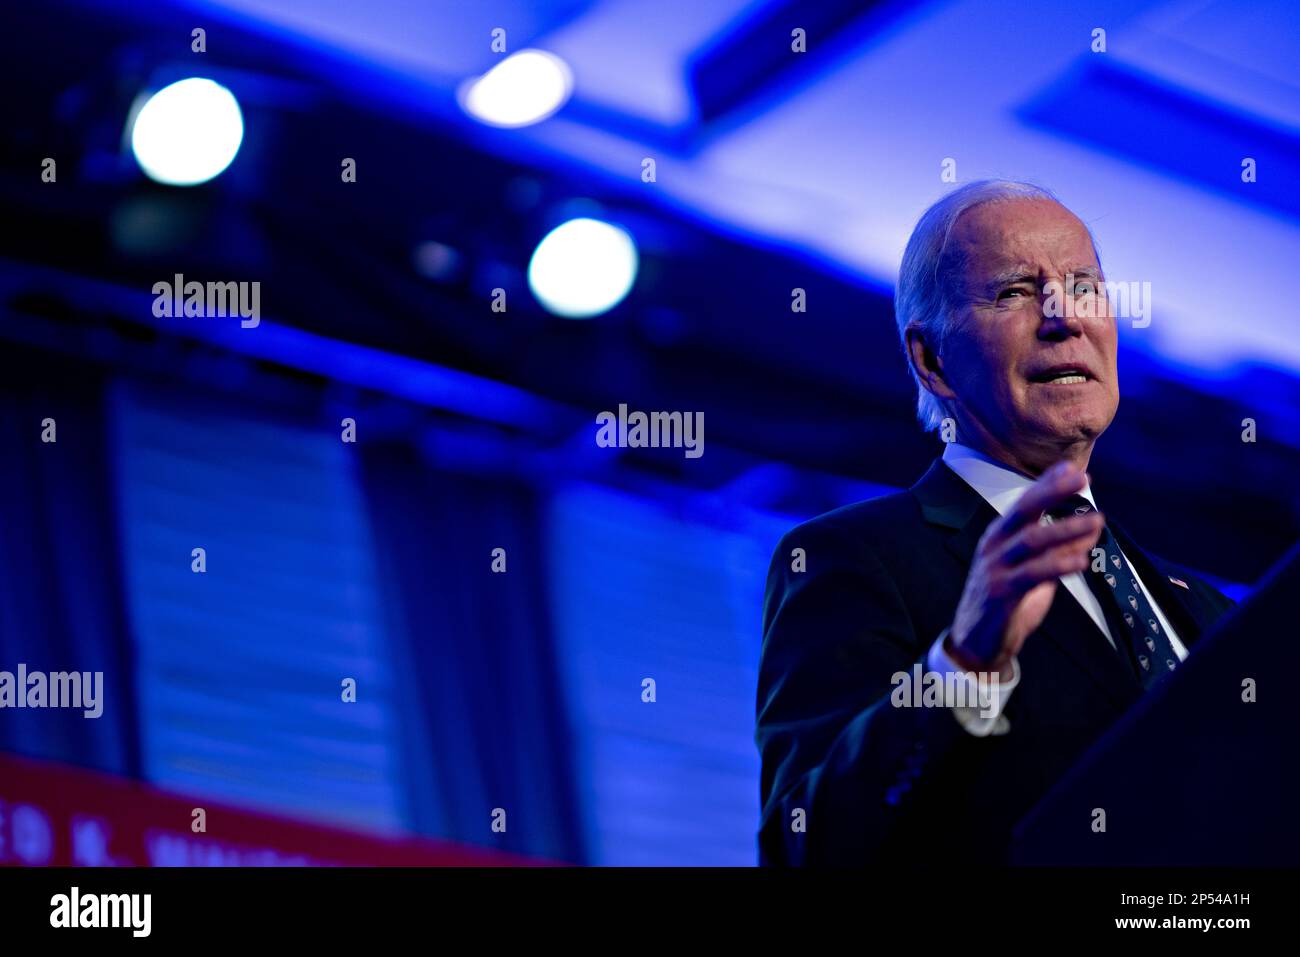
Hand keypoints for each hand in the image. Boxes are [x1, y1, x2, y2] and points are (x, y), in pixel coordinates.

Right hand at [946, 461, 1103, 675]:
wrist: (976, 642)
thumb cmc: (1006, 601)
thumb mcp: (1035, 570)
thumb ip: (1060, 549)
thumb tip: (1092, 526)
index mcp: (1000, 536)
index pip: (1025, 503)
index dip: (1048, 484)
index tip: (1074, 468)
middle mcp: (995, 546)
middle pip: (1023, 511)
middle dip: (1052, 492)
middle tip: (1080, 478)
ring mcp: (995, 568)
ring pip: (1031, 541)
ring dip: (1065, 529)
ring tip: (1095, 521)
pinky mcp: (1001, 593)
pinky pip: (1031, 574)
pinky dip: (1057, 564)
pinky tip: (1080, 560)